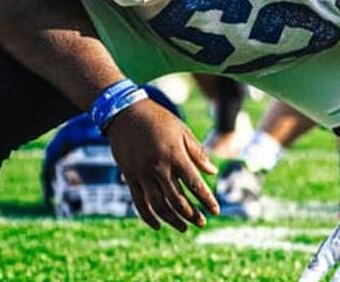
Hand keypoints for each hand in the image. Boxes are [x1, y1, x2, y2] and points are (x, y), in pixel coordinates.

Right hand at [105, 98, 218, 231]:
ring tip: (184, 227)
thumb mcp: (182, 130)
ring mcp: (142, 174)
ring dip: (173, 220)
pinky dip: (149, 217)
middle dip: (192, 214)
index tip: (215, 211)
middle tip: (202, 222)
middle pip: (177, 199)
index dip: (206, 200)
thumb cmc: (158, 119)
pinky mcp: (129, 177)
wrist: (124, 112)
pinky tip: (158, 226)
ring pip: (159, 205)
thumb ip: (197, 153)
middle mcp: (158, 167)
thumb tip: (212, 172)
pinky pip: (139, 203)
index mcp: (175, 155)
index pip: (194, 184)